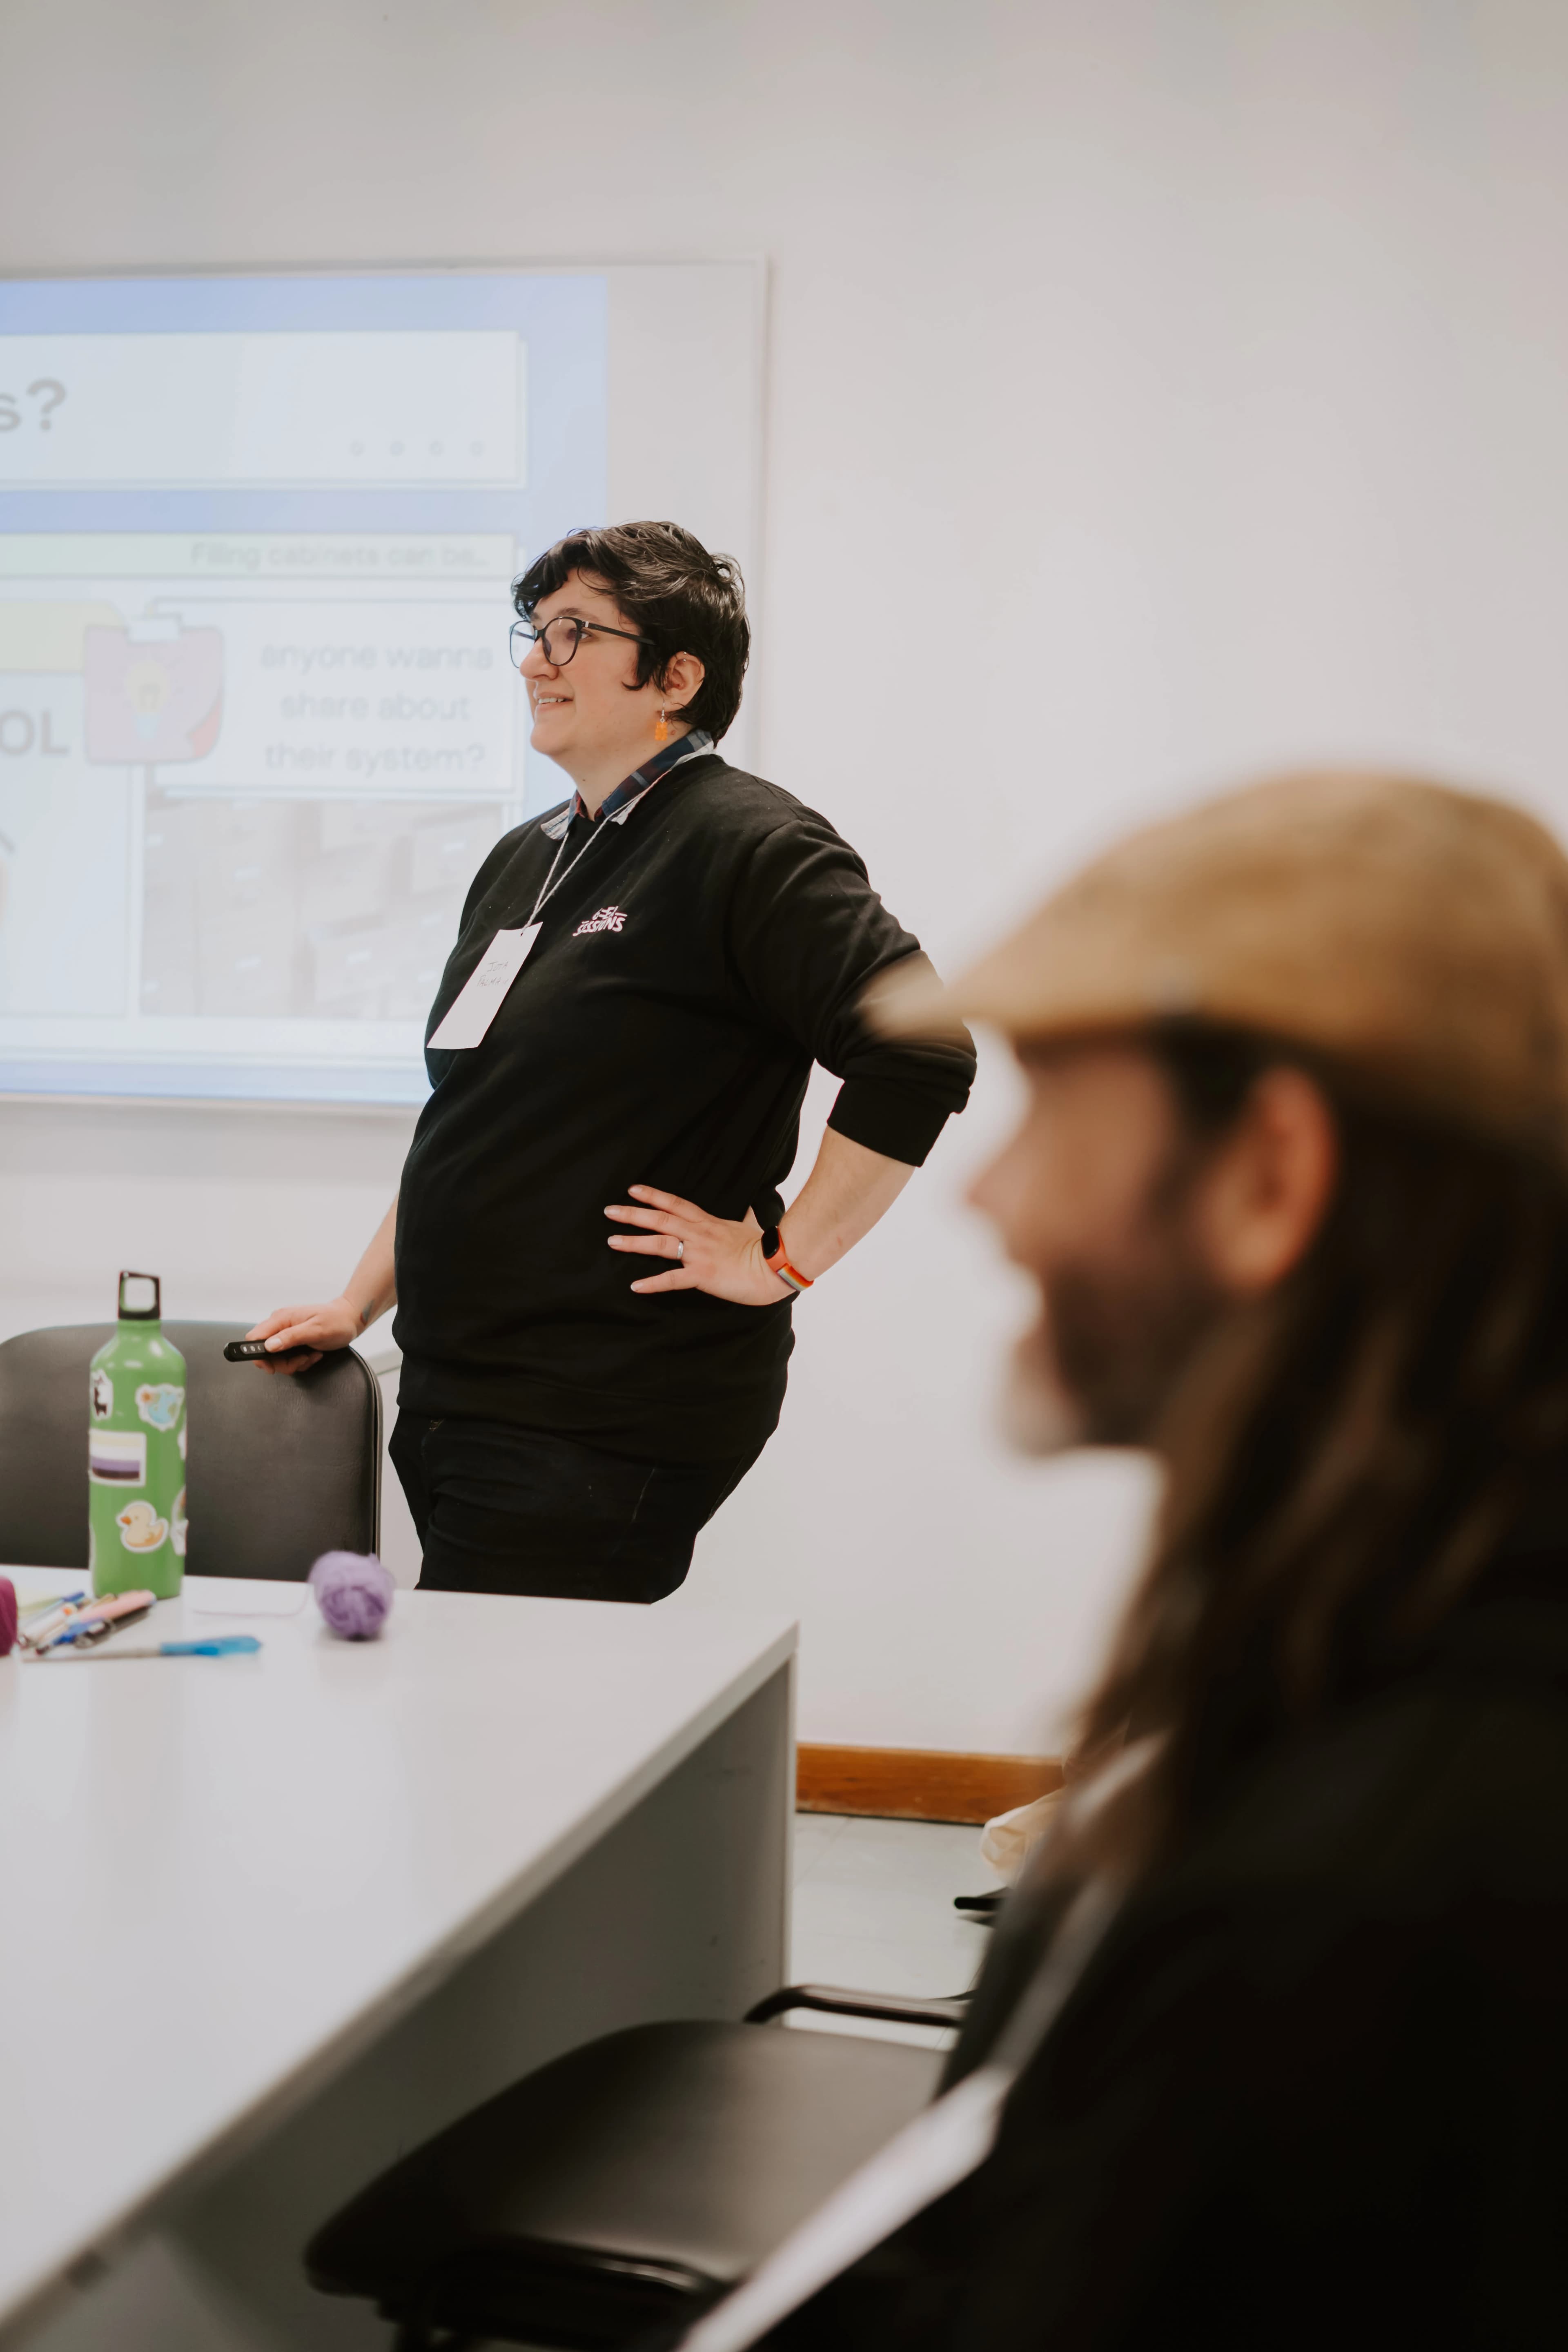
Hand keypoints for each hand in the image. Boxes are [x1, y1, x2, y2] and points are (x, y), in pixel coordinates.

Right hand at [243, 1294, 363, 1375]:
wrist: (349, 1319)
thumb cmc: (336, 1321)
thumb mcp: (315, 1330)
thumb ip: (291, 1337)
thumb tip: (269, 1346)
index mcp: (281, 1318)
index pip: (254, 1338)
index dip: (258, 1355)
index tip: (272, 1366)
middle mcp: (280, 1325)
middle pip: (265, 1353)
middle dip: (283, 1363)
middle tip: (301, 1360)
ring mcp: (286, 1334)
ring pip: (277, 1359)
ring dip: (295, 1363)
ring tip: (311, 1355)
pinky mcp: (293, 1341)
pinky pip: (288, 1358)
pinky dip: (301, 1361)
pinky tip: (313, 1354)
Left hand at [606, 1187, 793, 1305]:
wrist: (776, 1265)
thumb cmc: (765, 1247)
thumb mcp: (751, 1225)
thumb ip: (745, 1216)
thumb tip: (749, 1209)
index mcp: (708, 1223)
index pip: (675, 1204)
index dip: (653, 1195)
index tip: (633, 1189)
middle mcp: (699, 1234)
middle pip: (660, 1219)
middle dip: (633, 1214)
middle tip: (609, 1212)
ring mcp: (698, 1254)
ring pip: (660, 1244)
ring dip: (634, 1242)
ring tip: (612, 1241)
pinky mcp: (702, 1275)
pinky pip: (672, 1280)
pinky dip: (652, 1283)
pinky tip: (635, 1286)